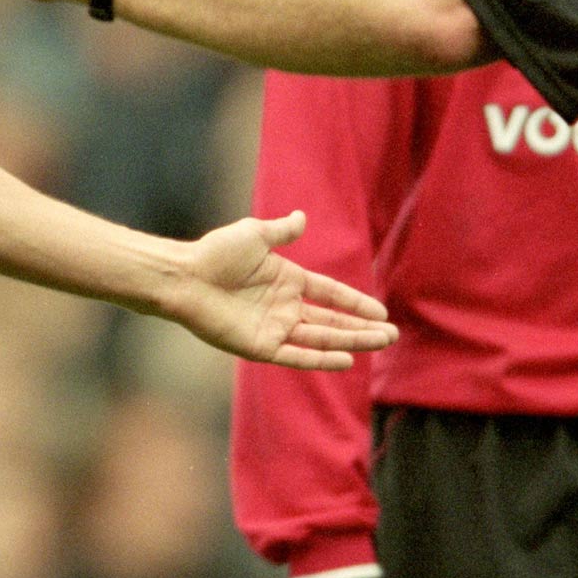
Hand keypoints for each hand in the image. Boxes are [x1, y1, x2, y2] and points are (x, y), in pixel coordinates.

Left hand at [167, 210, 394, 369]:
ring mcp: (274, 328)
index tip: (381, 311)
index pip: (330, 294)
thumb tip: (302, 217)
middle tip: (392, 335)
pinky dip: (320, 359)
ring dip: (351, 341)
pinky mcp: (260, 347)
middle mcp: (284, 307)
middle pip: (331, 321)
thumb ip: (282, 231)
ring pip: (321, 338)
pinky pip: (296, 355)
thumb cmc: (216, 253)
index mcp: (287, 280)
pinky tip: (345, 359)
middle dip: (362, 328)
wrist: (186, 276)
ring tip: (380, 343)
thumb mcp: (255, 235)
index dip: (355, 303)